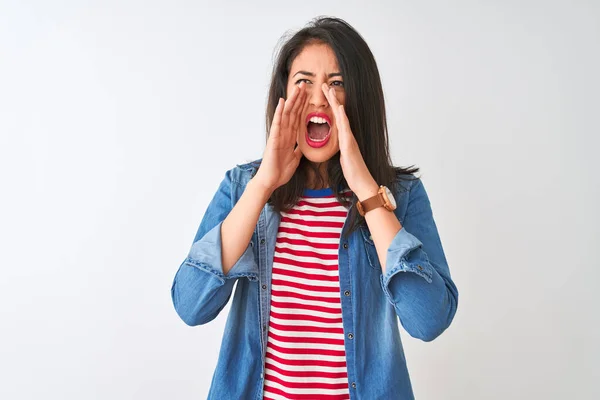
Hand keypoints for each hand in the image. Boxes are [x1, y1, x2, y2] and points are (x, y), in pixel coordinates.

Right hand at [254, 82, 306, 193]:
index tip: (308, 95)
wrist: (271, 181)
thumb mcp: (294, 159)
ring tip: (296, 88)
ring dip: (292, 100)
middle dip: (299, 98)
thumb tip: (302, 146)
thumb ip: (297, 150)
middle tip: (304, 84)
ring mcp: (278, 135)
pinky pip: (277, 124)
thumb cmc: (280, 171)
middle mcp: (284, 133)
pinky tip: (282, 102)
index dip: (303, 106)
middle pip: (292, 112)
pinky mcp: (274, 139)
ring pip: (286, 114)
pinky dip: (279, 112)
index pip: (297, 118)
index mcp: (290, 137)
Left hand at [321, 83, 378, 199]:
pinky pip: (345, 130)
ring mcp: (349, 139)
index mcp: (344, 138)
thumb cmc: (353, 172)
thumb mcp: (344, 158)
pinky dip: (343, 118)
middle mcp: (347, 136)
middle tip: (325, 85)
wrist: (362, 182)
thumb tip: (339, 143)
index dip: (330, 106)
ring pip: (342, 118)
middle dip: (332, 99)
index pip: (336, 118)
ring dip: (337, 103)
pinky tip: (339, 109)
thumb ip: (342, 148)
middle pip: (339, 114)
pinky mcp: (349, 146)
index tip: (324, 94)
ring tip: (331, 90)